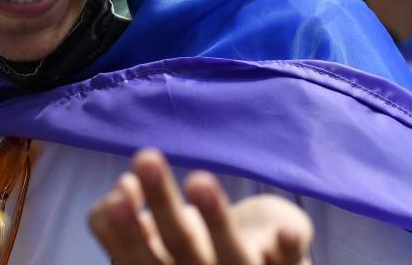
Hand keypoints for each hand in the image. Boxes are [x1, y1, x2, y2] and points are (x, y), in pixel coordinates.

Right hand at [89, 149, 311, 264]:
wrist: (257, 264)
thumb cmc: (194, 244)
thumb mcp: (151, 233)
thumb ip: (123, 219)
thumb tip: (122, 187)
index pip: (136, 260)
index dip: (124, 229)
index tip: (121, 187)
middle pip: (181, 246)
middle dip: (164, 203)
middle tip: (146, 158)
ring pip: (231, 254)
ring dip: (217, 219)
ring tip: (200, 180)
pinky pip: (290, 262)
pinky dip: (289, 248)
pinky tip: (287, 231)